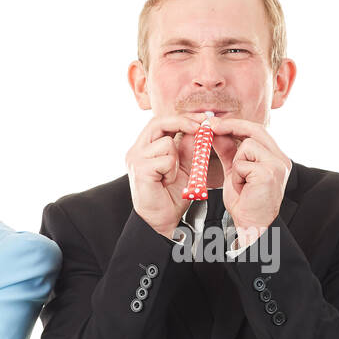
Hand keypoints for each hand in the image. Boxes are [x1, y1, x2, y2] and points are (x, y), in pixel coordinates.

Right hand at [125, 114, 205, 238]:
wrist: (163, 220)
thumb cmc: (171, 196)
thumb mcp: (185, 167)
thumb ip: (188, 148)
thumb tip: (198, 129)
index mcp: (145, 147)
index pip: (161, 122)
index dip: (182, 118)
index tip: (202, 120)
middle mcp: (137, 150)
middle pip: (159, 122)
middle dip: (183, 122)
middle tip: (201, 127)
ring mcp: (136, 158)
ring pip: (166, 143)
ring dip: (176, 160)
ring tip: (171, 176)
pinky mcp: (140, 169)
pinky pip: (166, 159)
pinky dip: (172, 170)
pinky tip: (166, 182)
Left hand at [207, 115, 290, 247]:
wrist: (252, 225)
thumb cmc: (246, 203)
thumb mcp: (235, 172)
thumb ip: (229, 151)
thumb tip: (217, 133)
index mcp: (276, 158)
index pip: (258, 131)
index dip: (237, 125)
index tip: (216, 123)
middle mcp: (281, 160)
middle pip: (256, 130)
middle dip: (231, 126)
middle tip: (210, 126)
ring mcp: (277, 165)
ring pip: (247, 146)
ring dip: (236, 164)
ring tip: (241, 182)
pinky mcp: (269, 173)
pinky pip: (243, 163)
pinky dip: (237, 176)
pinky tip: (243, 188)